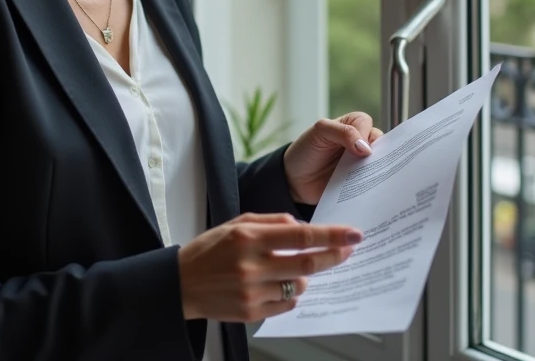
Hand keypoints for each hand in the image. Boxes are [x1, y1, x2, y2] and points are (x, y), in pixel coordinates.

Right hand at [177, 213, 362, 322]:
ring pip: (299, 285)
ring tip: (288, 269)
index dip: (332, 235)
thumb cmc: (210, 250)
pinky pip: (287, 304)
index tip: (353, 234)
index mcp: (248, 238)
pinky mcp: (250, 313)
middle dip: (334, 256)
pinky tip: (275, 285)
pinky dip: (290, 294)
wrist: (181, 283)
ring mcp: (251, 292)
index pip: (301, 236)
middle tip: (347, 251)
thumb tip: (302, 227)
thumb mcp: (237, 224)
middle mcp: (251, 266)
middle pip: (308, 263)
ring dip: (304, 276)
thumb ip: (272, 221)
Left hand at [283, 112, 382, 204]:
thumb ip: (343, 132)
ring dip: (379, 174)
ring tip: (375, 182)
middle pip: (382, 147)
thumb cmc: (306, 150)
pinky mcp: (361, 183)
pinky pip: (373, 185)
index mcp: (354, 125)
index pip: (370, 127)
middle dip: (382, 156)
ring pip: (381, 167)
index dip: (368, 137)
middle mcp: (362, 143)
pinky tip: (371, 193)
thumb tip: (366, 148)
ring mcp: (362, 164)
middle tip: (376, 167)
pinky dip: (373, 188)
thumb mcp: (320, 132)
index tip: (363, 151)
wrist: (294, 180)